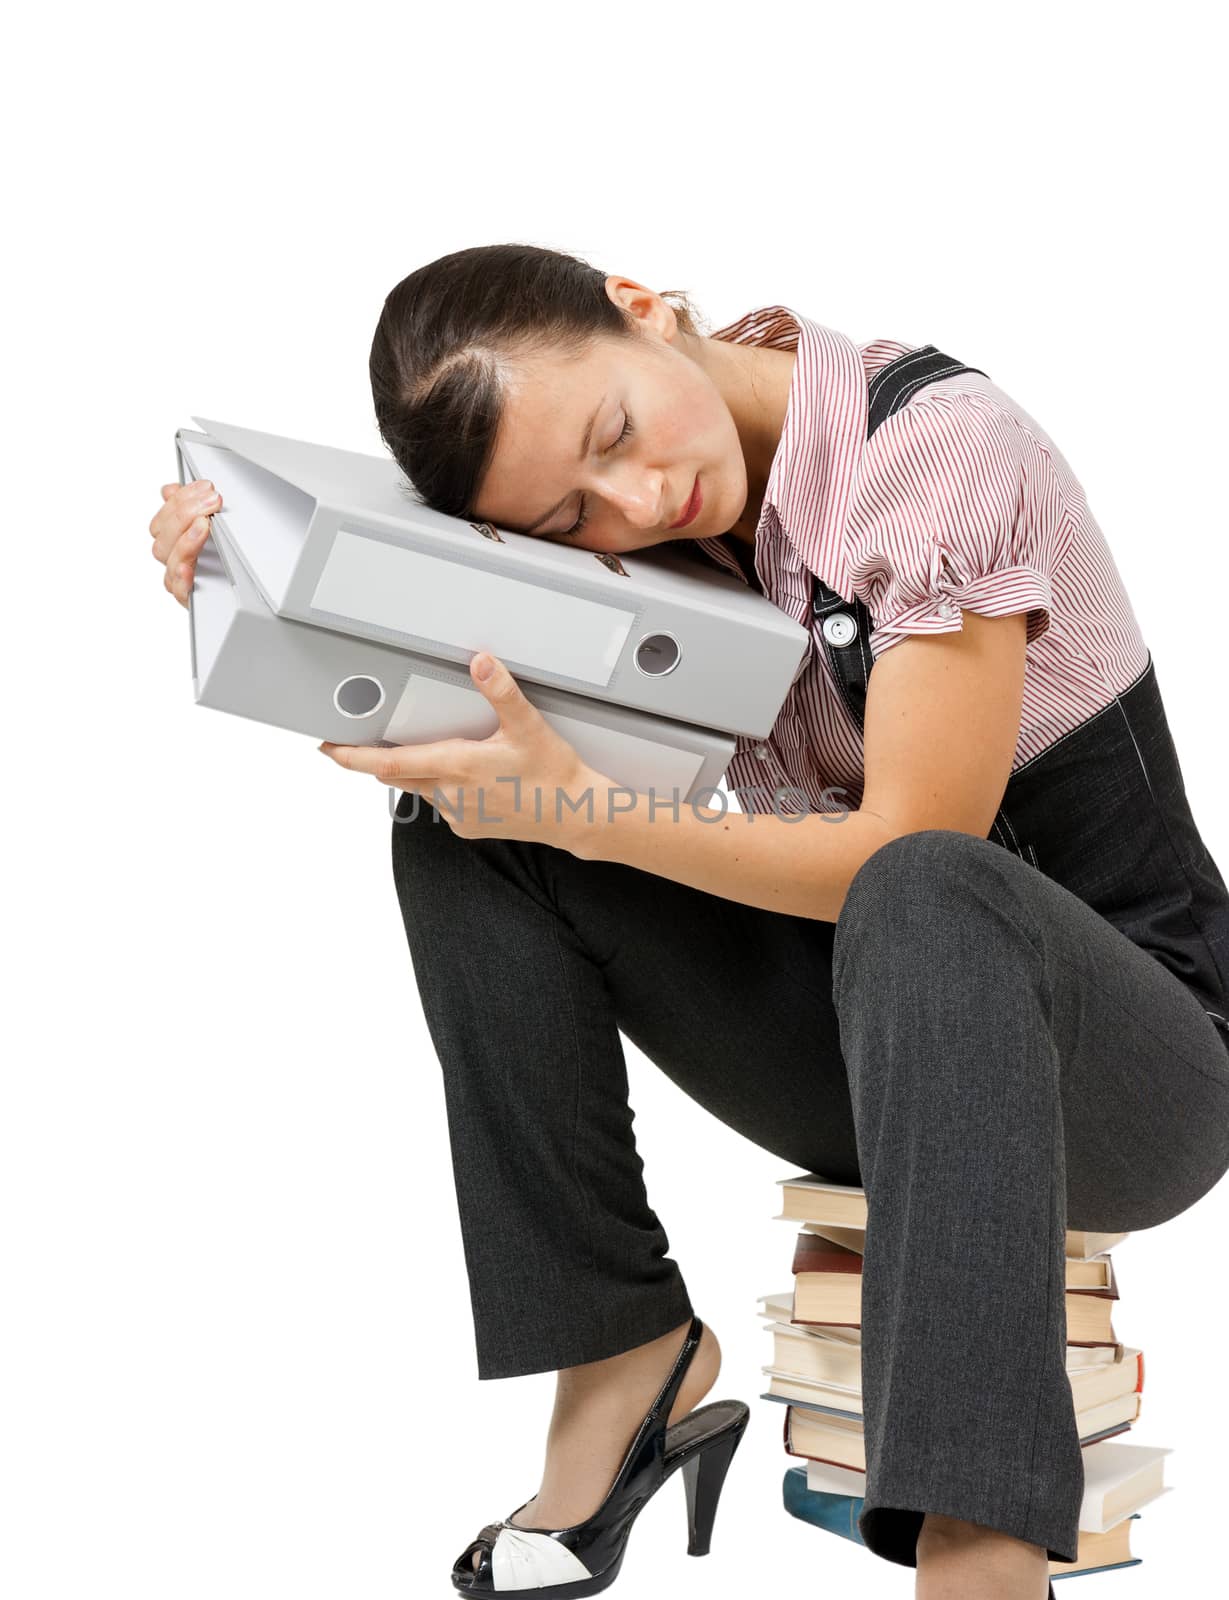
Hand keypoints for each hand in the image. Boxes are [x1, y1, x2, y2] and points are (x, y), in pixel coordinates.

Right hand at [149, 479, 221, 605]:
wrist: (250, 593)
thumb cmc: (230, 559)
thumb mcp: (214, 526)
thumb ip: (192, 507)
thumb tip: (171, 489)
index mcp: (175, 539)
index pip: (164, 517)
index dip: (180, 499)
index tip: (205, 487)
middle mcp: (175, 558)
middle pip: (163, 536)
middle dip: (185, 513)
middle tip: (212, 501)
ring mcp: (182, 579)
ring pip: (169, 559)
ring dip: (186, 539)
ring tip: (204, 525)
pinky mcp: (192, 598)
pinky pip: (180, 591)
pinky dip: (182, 578)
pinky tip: (188, 569)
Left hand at [319, 651, 607, 849]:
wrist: (576, 815)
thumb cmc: (552, 773)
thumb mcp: (529, 727)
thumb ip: (501, 692)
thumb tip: (480, 661)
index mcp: (456, 766)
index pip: (389, 762)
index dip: (352, 756)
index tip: (326, 748)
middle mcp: (449, 793)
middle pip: (396, 773)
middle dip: (375, 757)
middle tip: (356, 738)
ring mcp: (456, 813)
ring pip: (420, 787)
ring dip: (417, 768)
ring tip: (437, 748)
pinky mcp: (467, 826)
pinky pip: (441, 802)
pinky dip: (443, 786)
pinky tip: (472, 776)